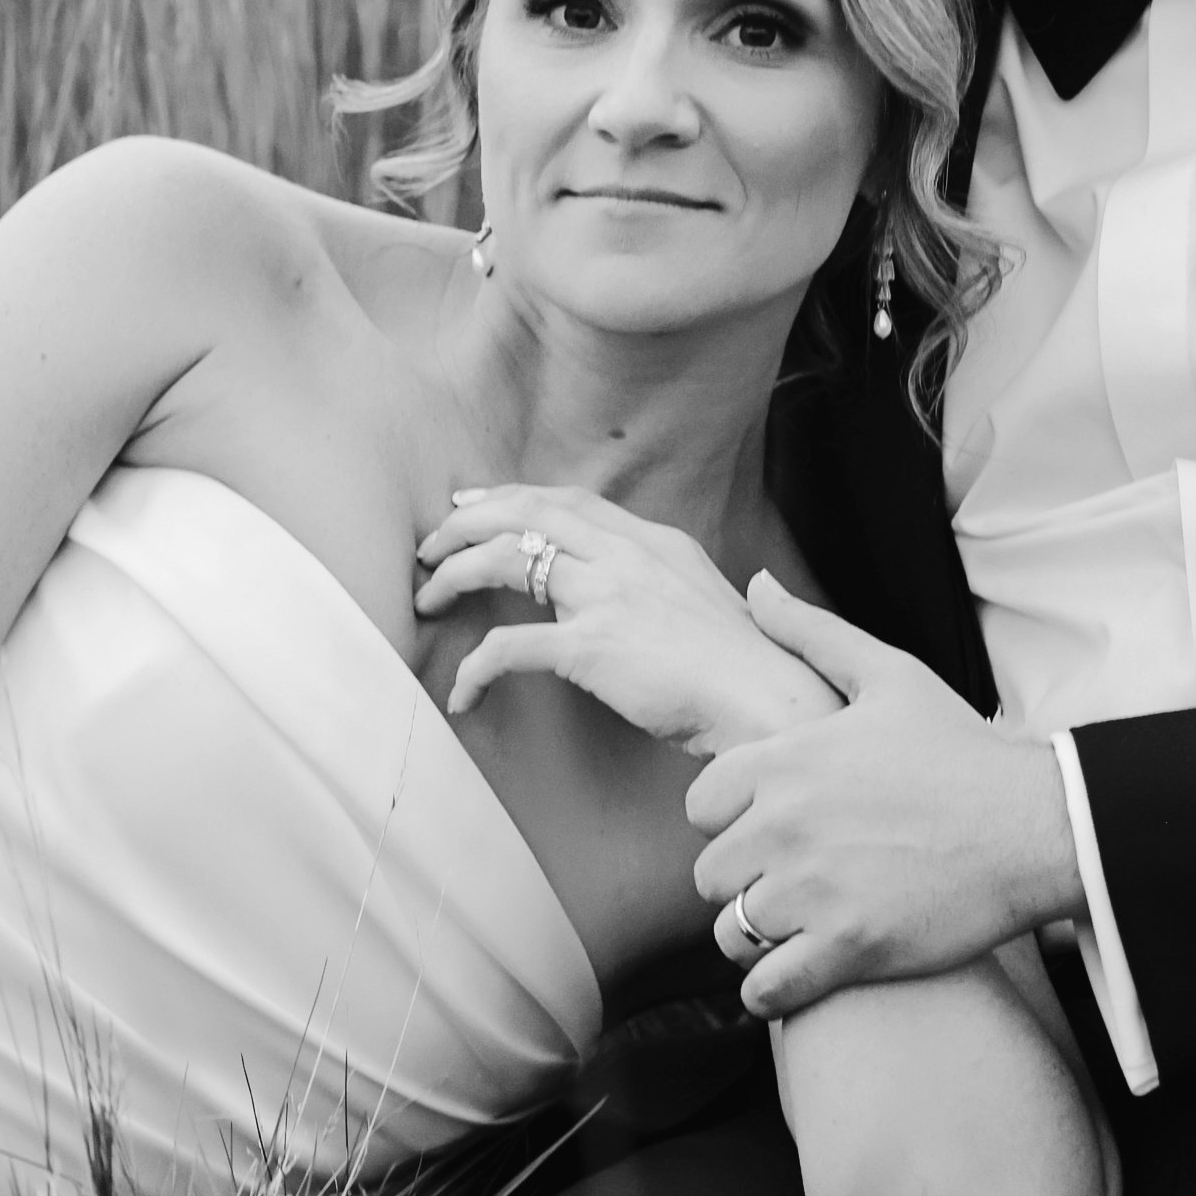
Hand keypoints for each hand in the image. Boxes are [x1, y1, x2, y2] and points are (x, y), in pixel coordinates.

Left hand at [414, 486, 844, 756]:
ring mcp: (607, 596)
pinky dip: (474, 669)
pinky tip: (461, 693)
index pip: (569, 500)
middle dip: (467, 521)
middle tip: (431, 543)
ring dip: (454, 575)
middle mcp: (626, 555)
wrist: (768, 698)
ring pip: (505, 560)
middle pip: (527, 512)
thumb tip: (651, 590)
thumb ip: (667, 584)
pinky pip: (509, 647)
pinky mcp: (591, 647)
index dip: (513, 497)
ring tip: (427, 598)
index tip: (474, 504)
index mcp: (653, 541)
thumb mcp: (705, 599)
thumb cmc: (744, 665)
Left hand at [686, 577, 1082, 1017]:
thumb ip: (811, 633)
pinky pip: (765, 991)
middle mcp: (785, 827)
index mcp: (784, 762)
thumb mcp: (887, 676)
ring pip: (732, 934)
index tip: (767, 827)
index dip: (729, 821)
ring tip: (796, 928)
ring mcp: (814, 893)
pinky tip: (800, 974)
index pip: (700, 808)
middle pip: (710, 876)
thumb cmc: (963, 751)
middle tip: (786, 882)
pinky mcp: (849, 951)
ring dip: (756, 938)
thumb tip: (756, 586)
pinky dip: (771, 991)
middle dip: (743, 881)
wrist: (1037, 826)